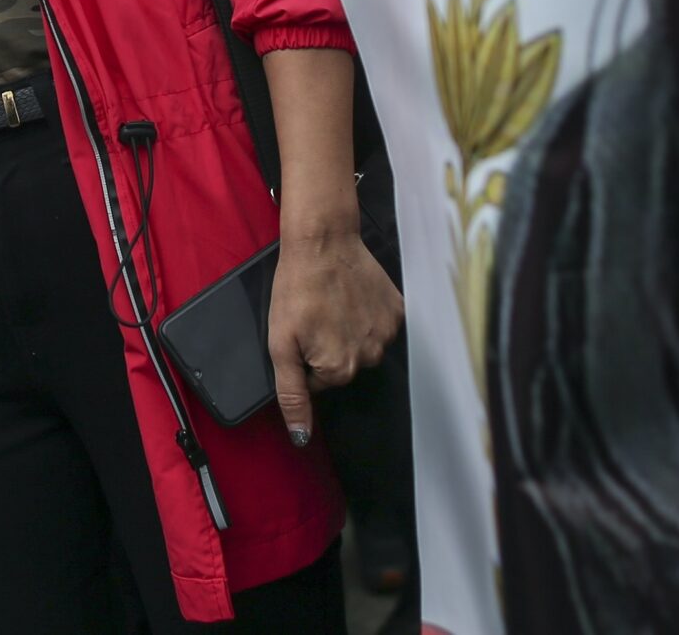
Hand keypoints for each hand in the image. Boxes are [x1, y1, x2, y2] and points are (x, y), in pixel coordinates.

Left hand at [266, 226, 402, 446]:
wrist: (322, 241)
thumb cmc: (296, 289)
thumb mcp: (281, 344)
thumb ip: (292, 394)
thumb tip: (301, 437)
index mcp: (339, 369)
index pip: (319, 382)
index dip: (304, 357)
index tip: (300, 330)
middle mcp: (369, 357)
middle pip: (343, 367)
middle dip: (327, 347)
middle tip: (314, 315)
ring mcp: (387, 333)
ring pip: (362, 347)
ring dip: (347, 332)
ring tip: (332, 303)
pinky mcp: (397, 310)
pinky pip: (380, 326)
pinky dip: (367, 316)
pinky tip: (352, 297)